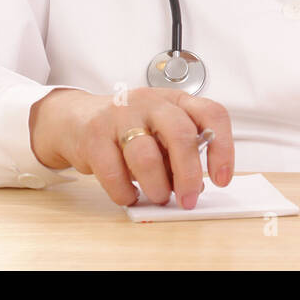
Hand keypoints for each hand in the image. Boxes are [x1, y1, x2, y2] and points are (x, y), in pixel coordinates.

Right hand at [28, 87, 233, 208]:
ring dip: (157, 186)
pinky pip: (113, 172)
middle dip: (188, 174)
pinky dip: (125, 192)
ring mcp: (121, 116)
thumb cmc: (129, 129)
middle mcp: (150, 102)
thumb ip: (179, 153)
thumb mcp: (160, 132)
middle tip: (188, 199)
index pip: (211, 114)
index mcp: (175, 100)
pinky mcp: (94, 135)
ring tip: (158, 196)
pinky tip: (129, 194)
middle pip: (180, 134)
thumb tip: (195, 185)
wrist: (76, 119)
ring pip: (146, 156)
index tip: (222, 177)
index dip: (223, 147)